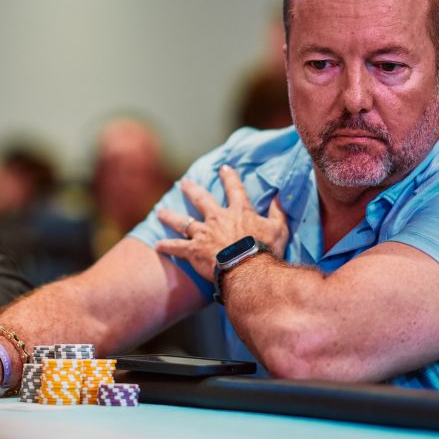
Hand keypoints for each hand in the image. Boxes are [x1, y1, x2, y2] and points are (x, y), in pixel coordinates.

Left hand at [155, 165, 287, 281]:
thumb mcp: (279, 229)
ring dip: (170, 216)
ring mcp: (203, 233)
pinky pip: (177, 247)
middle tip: (183, 183)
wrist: (248, 270)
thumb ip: (278, 212)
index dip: (229, 178)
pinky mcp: (194, 250)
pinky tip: (158, 245)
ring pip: (183, 222)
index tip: (224, 168)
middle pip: (201, 200)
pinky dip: (167, 246)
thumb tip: (280, 196)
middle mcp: (218, 218)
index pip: (234, 189)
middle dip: (191, 190)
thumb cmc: (266, 250)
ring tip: (160, 213)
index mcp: (239, 212)